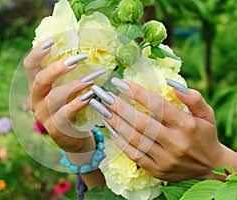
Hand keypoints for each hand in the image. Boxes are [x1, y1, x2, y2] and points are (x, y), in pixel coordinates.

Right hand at [23, 41, 105, 187]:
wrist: (73, 137)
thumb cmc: (71, 107)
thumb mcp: (65, 89)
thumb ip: (66, 75)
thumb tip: (80, 50)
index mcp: (36, 87)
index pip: (29, 66)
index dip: (38, 53)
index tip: (52, 41)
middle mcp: (36, 100)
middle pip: (40, 80)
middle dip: (58, 68)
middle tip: (79, 59)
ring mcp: (43, 115)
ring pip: (55, 96)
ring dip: (76, 85)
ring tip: (92, 79)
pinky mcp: (54, 128)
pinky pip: (65, 113)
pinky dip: (78, 103)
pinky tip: (90, 96)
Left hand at [93, 78, 236, 181]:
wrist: (209, 167)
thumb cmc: (204, 135)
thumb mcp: (207, 114)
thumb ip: (193, 98)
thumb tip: (171, 84)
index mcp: (187, 125)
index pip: (158, 105)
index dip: (137, 93)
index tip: (120, 83)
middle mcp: (175, 143)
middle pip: (142, 122)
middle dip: (119, 107)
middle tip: (104, 96)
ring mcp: (165, 159)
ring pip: (135, 139)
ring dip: (116, 123)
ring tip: (102, 110)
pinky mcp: (157, 171)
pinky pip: (134, 155)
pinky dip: (121, 141)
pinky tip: (111, 128)